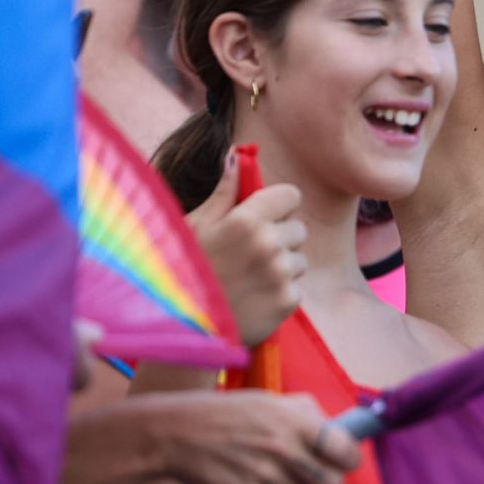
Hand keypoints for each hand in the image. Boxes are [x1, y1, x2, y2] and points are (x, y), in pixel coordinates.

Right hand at [147, 388, 361, 483]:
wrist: (174, 434)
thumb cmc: (224, 415)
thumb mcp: (267, 401)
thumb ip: (304, 414)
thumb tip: (336, 429)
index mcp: (296, 422)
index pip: (347, 452)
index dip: (347, 459)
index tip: (341, 460)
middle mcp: (286, 450)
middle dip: (322, 480)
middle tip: (303, 470)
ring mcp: (267, 476)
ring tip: (261, 468)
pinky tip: (243, 480)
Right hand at [189, 152, 306, 345]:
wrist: (185, 329)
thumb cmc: (184, 271)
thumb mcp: (196, 226)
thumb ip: (225, 192)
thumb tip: (236, 154)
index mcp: (246, 219)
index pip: (291, 195)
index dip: (278, 206)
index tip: (264, 218)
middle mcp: (269, 244)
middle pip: (298, 229)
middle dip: (280, 239)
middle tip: (249, 256)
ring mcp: (280, 274)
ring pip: (299, 260)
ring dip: (282, 268)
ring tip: (249, 280)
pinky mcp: (288, 302)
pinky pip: (296, 288)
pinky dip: (280, 294)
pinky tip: (254, 299)